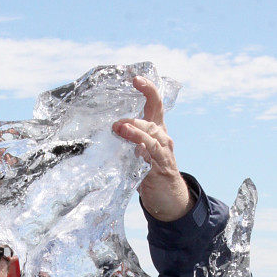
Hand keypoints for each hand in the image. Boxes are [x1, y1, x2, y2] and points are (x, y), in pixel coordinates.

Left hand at [112, 76, 193, 221]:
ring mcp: (162, 155)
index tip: (135, 79)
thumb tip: (107, 128)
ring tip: (122, 129)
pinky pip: (152, 160)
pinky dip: (144, 154)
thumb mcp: (139, 151)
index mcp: (157, 131)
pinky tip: (136, 151)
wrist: (169, 198)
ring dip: (137, 133)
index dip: (148, 90)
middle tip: (117, 122)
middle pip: (153, 122)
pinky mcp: (159, 172)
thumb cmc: (151, 171)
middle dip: (135, 119)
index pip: (155, 105)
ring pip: (153, 139)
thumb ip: (127, 138)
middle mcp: (162, 139)